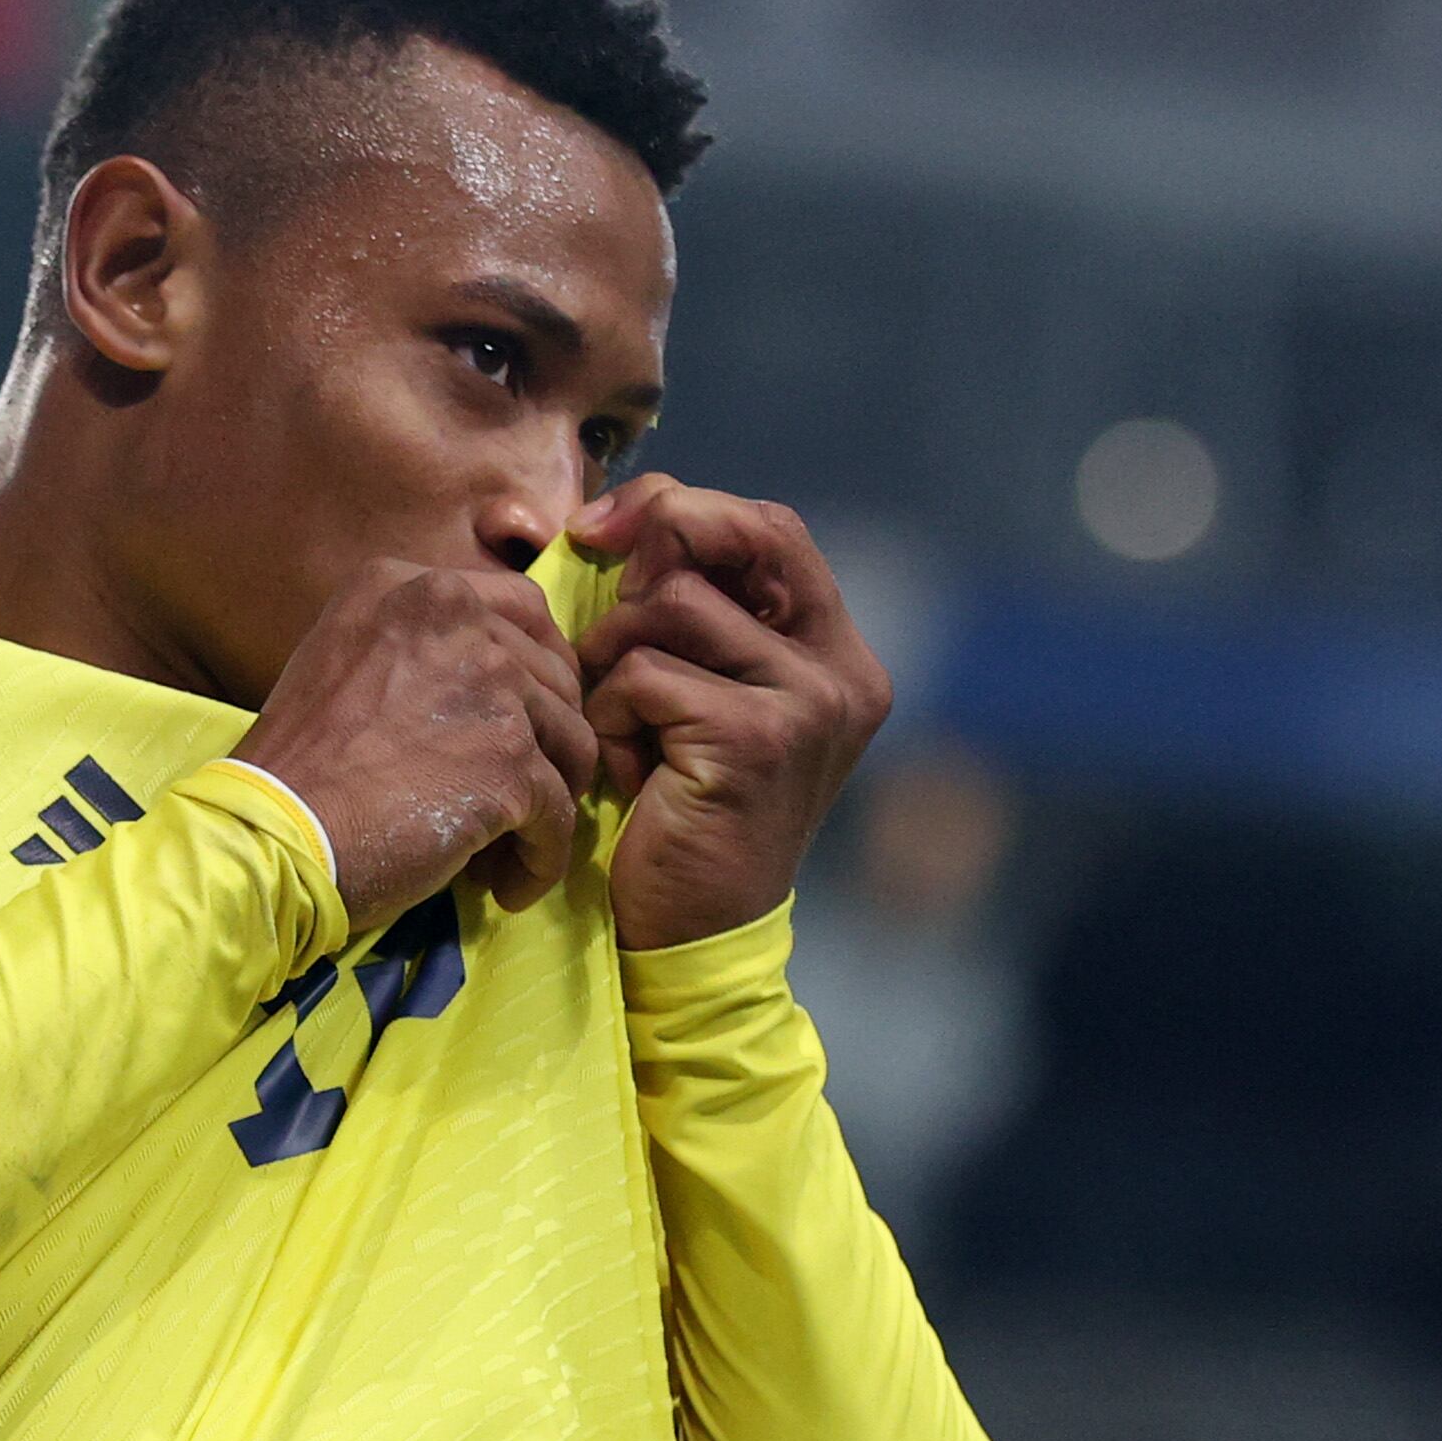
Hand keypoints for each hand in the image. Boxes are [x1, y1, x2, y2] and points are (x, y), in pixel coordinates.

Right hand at [233, 560, 598, 926]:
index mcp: (415, 587)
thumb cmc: (299, 765)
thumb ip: (423, 652)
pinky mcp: (511, 761)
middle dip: (547, 742)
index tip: (524, 721)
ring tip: (506, 847)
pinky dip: (541, 859)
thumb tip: (502, 687)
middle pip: (556, 678)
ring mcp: (492, 686)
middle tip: (516, 796)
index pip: (521, 610)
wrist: (272, 833)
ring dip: (549, 801)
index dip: (537, 670)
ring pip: (571, 745)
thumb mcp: (348, 661)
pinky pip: (560, 816)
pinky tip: (507, 887)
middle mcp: (459, 617)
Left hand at [571, 477, 892, 950]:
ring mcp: (808, 703)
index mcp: (835, 649)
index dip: (682, 506)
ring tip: (624, 727)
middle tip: (604, 627)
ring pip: (672, 605)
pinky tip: (627, 772)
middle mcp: (841, 669)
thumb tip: (618, 521)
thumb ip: (687, 608)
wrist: (689, 934)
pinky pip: (643, 673)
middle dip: (645, 559)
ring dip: (614, 659)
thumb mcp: (695, 690)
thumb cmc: (676, 807)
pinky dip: (610, 717)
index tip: (600, 530)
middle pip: (733, 537)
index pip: (769, 525)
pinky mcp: (756, 738)